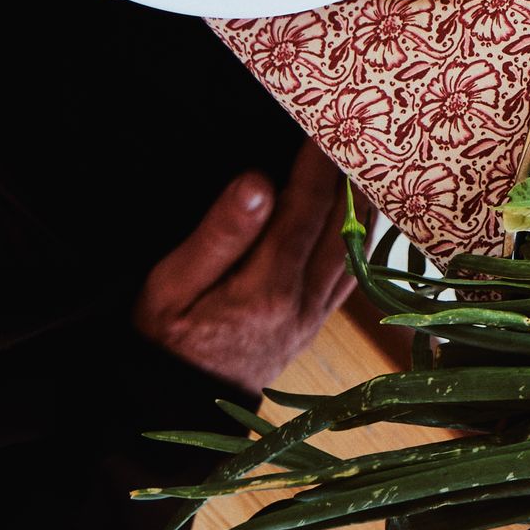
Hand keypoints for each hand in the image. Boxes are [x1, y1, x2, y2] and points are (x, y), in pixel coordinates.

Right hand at [133, 138, 354, 396]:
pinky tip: (361, 208)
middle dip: (350, 173)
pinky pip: (354, 271)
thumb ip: (218, 235)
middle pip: (342, 224)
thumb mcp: (170, 287)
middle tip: (356, 129)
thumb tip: (258, 183)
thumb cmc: (164, 340)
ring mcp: (315, 314)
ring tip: (365, 157)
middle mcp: (303, 301)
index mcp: (266, 288)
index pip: (306, 209)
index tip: (325, 123)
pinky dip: (362, 234)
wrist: (176, 406)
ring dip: (362, 201)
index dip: (318, 163)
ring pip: (356, 247)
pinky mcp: (317, 322)